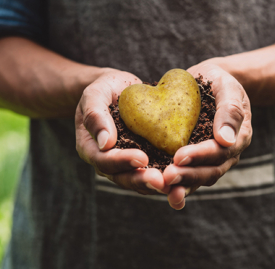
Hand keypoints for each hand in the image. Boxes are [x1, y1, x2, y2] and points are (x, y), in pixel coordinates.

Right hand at [75, 68, 167, 194]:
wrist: (119, 90)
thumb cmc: (104, 89)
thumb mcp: (95, 94)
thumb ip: (95, 116)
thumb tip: (105, 143)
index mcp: (91, 148)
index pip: (104, 160)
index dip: (122, 161)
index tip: (142, 158)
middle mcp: (107, 162)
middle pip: (123, 177)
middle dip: (142, 180)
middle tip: (161, 181)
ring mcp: (126, 164)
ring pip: (140, 181)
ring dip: (157, 185)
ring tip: (174, 185)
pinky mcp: (145, 160)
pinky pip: (154, 172)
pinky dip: (167, 177)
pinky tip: (184, 177)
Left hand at [163, 61, 251, 208]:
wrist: (210, 82)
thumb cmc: (220, 81)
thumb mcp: (228, 87)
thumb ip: (230, 111)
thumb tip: (226, 140)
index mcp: (238, 137)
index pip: (220, 152)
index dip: (200, 155)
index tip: (179, 156)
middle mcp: (227, 154)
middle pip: (210, 171)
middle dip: (188, 175)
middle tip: (167, 176)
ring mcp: (211, 159)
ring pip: (198, 179)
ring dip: (181, 185)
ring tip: (162, 187)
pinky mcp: (195, 160)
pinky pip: (187, 175)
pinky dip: (175, 184)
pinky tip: (158, 188)